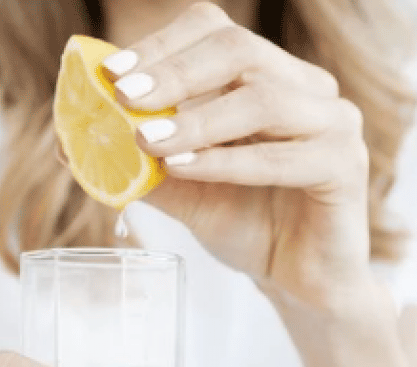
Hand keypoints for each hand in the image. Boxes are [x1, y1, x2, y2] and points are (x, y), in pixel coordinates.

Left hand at [105, 2, 375, 308]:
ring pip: (263, 98)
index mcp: (270, 75)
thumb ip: (138, 161)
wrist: (299, 283)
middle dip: (173, 72)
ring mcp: (335, 122)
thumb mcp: (182, 188)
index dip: (162, 46)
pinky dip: (228, 161)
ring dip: (197, 120)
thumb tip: (69, 142)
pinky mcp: (347, 165)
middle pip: (239, 49)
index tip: (112, 73)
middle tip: (125, 97)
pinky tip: (186, 169)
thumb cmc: (248, 226)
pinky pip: (284, 156)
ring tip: (149, 143)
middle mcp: (307, 87)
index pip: (215, 32)